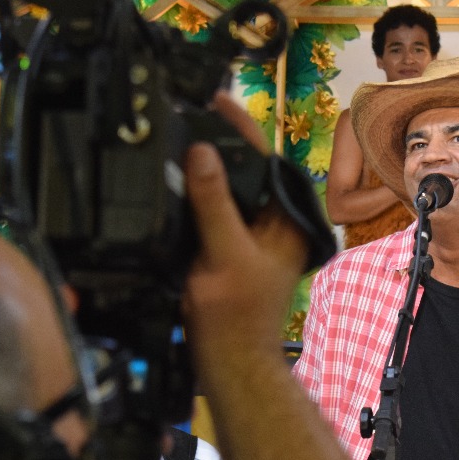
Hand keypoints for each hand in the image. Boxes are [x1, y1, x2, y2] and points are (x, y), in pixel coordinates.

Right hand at [181, 94, 308, 367]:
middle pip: (245, 169)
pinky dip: (192, 192)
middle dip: (218, 141)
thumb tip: (202, 154)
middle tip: (190, 109)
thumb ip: (214, 202)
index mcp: (286, 219)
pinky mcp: (225, 246)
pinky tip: (171, 176)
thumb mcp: (225, 252)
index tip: (217, 100)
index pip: (266, 159)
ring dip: (202, 165)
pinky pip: (209, 207)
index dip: (240, 127)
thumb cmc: (237, 317)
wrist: (227, 359)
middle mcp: (272, 222)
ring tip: (178, 132)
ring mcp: (248, 234)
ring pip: (225, 187)